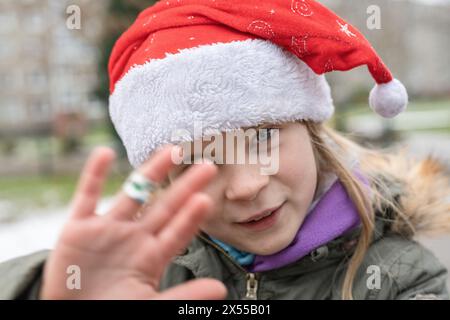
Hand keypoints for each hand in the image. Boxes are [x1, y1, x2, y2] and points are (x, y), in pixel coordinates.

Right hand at [40, 145, 225, 298]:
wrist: (71, 316)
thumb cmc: (111, 312)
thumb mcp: (149, 306)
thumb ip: (183, 297)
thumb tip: (221, 290)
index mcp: (152, 256)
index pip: (178, 232)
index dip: (192, 217)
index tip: (208, 199)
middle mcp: (134, 237)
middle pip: (165, 206)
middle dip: (185, 186)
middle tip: (208, 166)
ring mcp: (108, 229)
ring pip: (133, 193)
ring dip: (151, 171)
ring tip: (171, 150)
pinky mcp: (78, 228)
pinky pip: (86, 196)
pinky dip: (93, 175)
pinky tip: (104, 153)